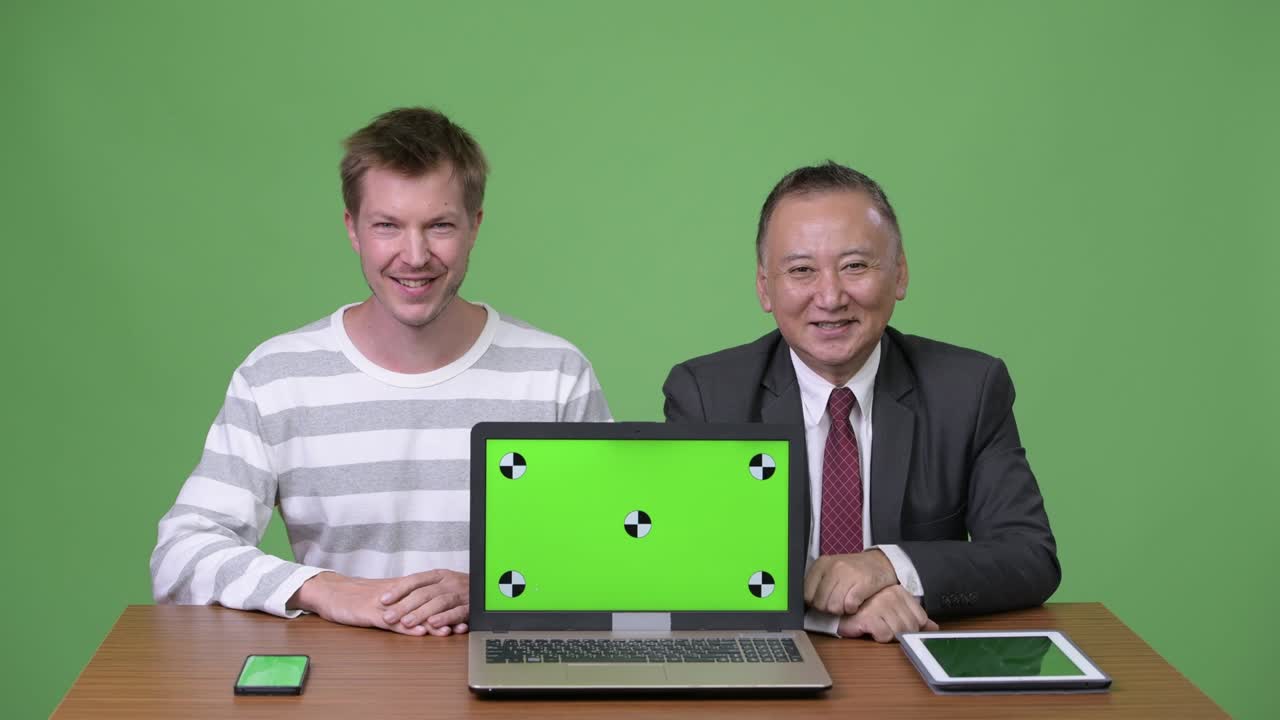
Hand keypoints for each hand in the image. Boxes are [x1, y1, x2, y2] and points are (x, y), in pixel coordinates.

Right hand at [289, 570, 469, 635]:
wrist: (331, 592)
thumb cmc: (357, 597)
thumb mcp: (384, 597)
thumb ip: (403, 601)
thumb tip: (423, 608)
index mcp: (400, 590)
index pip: (428, 597)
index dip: (446, 605)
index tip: (463, 613)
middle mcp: (396, 595)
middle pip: (424, 604)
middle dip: (444, 615)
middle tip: (462, 625)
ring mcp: (384, 605)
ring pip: (411, 613)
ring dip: (430, 623)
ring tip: (446, 631)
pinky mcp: (370, 614)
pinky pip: (391, 622)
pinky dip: (406, 628)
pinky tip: (418, 632)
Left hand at [379, 569, 469, 635]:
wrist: (490, 589)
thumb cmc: (460, 588)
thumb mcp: (442, 583)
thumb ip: (423, 588)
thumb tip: (395, 595)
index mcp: (440, 575)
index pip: (416, 579)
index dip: (398, 589)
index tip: (383, 599)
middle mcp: (449, 582)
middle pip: (424, 593)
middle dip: (404, 605)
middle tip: (389, 616)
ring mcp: (461, 594)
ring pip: (439, 602)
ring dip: (421, 613)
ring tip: (407, 622)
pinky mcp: (471, 607)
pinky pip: (458, 612)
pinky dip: (446, 618)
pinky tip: (434, 624)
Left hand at [804, 549, 897, 614]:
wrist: (881, 562)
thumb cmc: (854, 570)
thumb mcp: (832, 570)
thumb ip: (819, 584)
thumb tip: (808, 605)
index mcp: (821, 564)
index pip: (807, 593)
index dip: (814, 603)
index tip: (823, 603)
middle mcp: (832, 567)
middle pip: (820, 603)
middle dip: (828, 609)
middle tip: (838, 604)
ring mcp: (847, 573)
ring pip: (833, 607)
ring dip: (841, 610)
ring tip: (847, 603)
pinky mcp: (862, 582)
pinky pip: (849, 605)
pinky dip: (852, 609)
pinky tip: (856, 603)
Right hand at [837, 585, 937, 642]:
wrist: (841, 609)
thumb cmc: (867, 610)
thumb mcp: (894, 610)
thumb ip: (914, 618)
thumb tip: (934, 628)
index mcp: (900, 592)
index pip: (920, 618)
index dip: (911, 627)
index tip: (897, 625)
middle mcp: (891, 595)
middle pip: (910, 627)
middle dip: (900, 633)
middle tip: (885, 628)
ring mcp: (880, 605)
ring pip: (898, 633)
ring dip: (888, 635)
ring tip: (878, 628)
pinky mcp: (869, 617)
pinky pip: (884, 636)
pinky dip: (878, 637)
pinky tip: (870, 630)